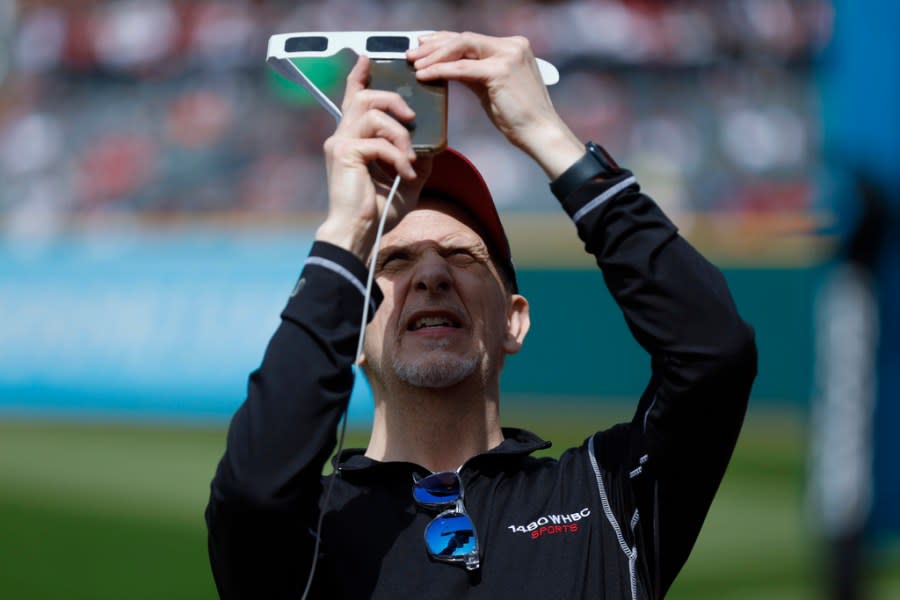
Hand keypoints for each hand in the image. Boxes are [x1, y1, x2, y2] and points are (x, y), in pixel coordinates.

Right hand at [318, 55, 432, 260]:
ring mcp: (340, 144)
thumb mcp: (406, 181)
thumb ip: (415, 160)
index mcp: (352, 139)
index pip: (352, 98)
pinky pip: (378, 143)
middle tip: (412, 117)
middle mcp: (342, 136)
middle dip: (393, 101)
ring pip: (373, 115)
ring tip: (410, 158)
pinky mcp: (345, 154)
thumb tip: (432, 147)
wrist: (360, 233)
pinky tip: (405, 175)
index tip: (368, 58)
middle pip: (364, 97)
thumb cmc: (377, 211)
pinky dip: (398, 157)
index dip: (359, 76)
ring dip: (399, 134)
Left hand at [407, 32, 581, 177]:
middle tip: (412, 54)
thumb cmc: (520, 117)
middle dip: (434, 45)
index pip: (471, 38)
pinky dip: (441, 70)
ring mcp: (508, 55)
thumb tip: (448, 68)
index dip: (443, 41)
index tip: (423, 47)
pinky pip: (462, 68)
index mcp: (513, 46)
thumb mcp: (493, 88)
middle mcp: (512, 45)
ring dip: (434, 56)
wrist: (540, 134)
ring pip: (461, 47)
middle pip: (463, 38)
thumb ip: (474, 74)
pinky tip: (426, 75)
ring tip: (415, 65)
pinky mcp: (501, 71)